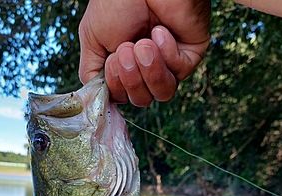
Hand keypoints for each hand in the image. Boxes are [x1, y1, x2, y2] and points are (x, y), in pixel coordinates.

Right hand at [78, 0, 210, 105]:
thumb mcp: (92, 40)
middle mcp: (147, 69)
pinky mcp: (190, 54)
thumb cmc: (116, 1)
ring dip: (149, 71)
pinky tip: (160, 31)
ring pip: (163, 93)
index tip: (112, 61)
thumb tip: (97, 99)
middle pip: (142, 100)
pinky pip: (179, 71)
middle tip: (126, 50)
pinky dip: (166, 53)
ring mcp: (170, 63)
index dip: (117, 87)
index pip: (122, 98)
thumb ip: (92, 74)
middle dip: (132, 79)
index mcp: (125, 68)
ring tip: (142, 45)